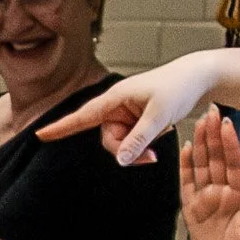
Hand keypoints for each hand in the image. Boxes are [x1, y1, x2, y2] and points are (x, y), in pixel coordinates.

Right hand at [43, 45, 232, 163]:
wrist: (199, 77)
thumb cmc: (179, 87)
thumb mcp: (160, 115)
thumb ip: (140, 138)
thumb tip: (121, 161)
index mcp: (116, 98)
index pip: (82, 116)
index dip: (61, 127)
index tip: (40, 134)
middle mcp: (117, 105)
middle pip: (108, 139)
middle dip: (127, 151)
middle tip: (152, 157)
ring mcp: (127, 113)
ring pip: (122, 143)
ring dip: (139, 148)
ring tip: (162, 138)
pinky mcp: (137, 120)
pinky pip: (134, 139)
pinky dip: (147, 142)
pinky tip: (164, 130)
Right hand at [179, 107, 239, 239]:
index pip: (234, 164)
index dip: (231, 145)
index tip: (228, 125)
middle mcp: (224, 191)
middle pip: (217, 158)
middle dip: (214, 135)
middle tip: (211, 111)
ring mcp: (207, 197)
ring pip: (203, 164)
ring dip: (201, 143)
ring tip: (199, 121)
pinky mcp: (192, 207)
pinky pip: (187, 181)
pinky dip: (186, 164)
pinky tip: (186, 147)